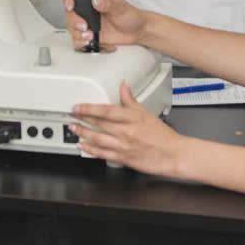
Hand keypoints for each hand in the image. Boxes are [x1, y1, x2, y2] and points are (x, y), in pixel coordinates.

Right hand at [62, 0, 148, 50]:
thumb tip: (96, 0)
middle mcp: (88, 10)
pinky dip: (80, 42)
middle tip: (84, 27)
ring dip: (77, 33)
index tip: (70, 6)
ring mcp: (88, 23)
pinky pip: (77, 39)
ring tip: (90, 37)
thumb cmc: (131, 16)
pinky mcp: (89, 35)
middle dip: (74, 21)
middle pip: (70, 13)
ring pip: (71, 27)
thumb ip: (108, 4)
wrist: (137, 32)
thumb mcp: (120, 8)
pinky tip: (88, 42)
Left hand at [70, 82, 186, 176]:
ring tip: (74, 129)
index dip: (89, 108)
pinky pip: (103, 154)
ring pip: (98, 139)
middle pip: (99, 124)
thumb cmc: (162, 136)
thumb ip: (131, 100)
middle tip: (71, 116)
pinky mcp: (123, 159)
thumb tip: (123, 86)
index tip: (78, 107)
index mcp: (132, 118)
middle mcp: (126, 131)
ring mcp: (123, 146)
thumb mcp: (147, 113)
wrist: (173, 154)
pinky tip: (83, 146)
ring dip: (83, 134)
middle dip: (82, 120)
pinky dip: (91, 150)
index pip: (106, 111)